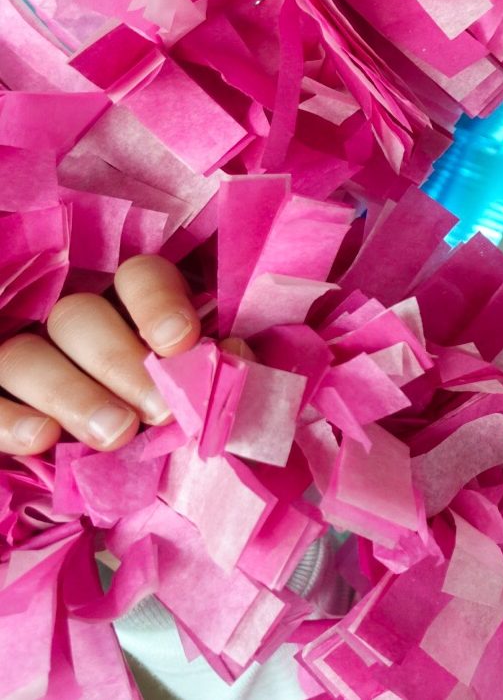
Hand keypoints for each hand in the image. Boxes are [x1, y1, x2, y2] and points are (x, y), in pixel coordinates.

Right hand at [0, 255, 201, 454]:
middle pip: (79, 316)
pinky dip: (7, 419)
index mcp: (129, 304)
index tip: (180, 343)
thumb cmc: (165, 417)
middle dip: (120, 363)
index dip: (157, 303)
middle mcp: (70, 319)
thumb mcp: (192, 391)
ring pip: (25, 355)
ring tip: (115, 434)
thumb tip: (235, 356)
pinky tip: (41, 439)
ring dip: (71, 394)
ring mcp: (20, 352)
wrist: (112, 471)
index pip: (138, 276)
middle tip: (158, 411)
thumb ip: (214, 371)